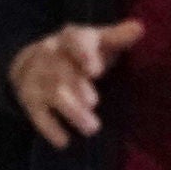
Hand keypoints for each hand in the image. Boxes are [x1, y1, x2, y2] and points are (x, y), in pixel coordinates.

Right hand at [7, 19, 142, 147]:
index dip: (85, 55)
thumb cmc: (79, 51)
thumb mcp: (98, 41)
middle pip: (62, 71)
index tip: (96, 71)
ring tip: (92, 128)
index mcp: (70, 38)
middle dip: (78, 87)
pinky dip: (50, 128)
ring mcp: (38, 78)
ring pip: (53, 94)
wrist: (33, 62)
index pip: (75, 41)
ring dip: (71, 111)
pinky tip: (64, 141)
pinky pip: (37, 115)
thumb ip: (118, 37)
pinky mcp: (30, 100)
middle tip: (94, 102)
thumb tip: (140, 28)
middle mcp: (50, 55)